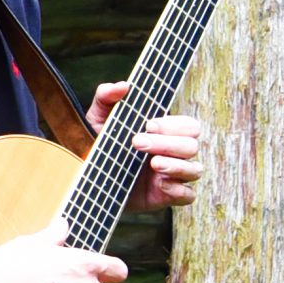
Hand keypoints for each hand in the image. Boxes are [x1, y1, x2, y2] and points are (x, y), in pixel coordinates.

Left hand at [87, 82, 202, 212]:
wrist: (88, 178)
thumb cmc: (98, 145)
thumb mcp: (98, 120)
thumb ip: (106, 98)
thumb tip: (123, 86)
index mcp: (165, 132)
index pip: (187, 125)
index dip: (172, 125)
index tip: (147, 125)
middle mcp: (174, 152)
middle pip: (192, 145)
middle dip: (168, 143)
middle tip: (137, 143)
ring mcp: (172, 175)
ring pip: (195, 169)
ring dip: (176, 165)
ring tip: (153, 164)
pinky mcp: (167, 196)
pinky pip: (188, 196)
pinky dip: (178, 190)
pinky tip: (159, 184)